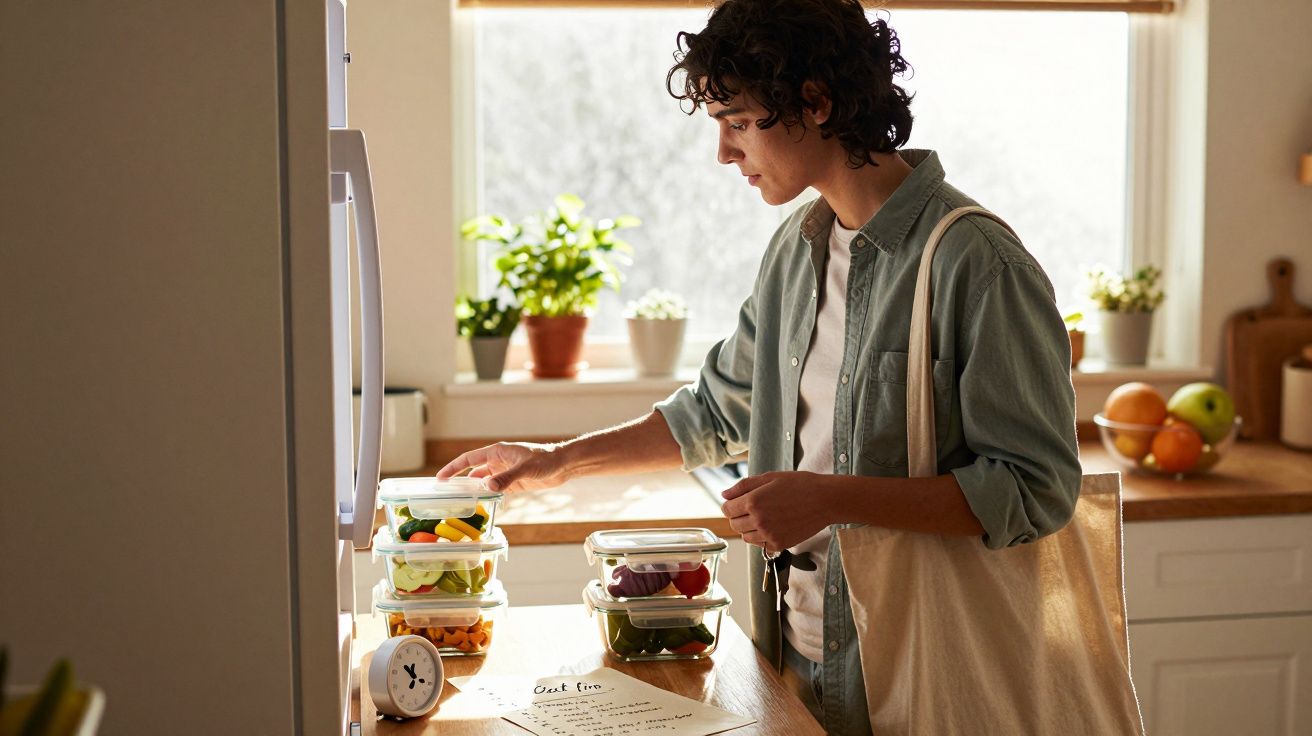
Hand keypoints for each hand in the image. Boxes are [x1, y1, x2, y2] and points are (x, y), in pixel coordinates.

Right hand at [435, 441, 570, 491]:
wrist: (563, 466)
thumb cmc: (546, 460)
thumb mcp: (526, 469)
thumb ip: (507, 478)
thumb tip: (488, 486)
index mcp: (497, 452)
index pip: (469, 459)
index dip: (453, 467)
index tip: (440, 477)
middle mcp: (498, 462)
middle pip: (473, 471)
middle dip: (459, 480)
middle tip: (445, 493)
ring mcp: (504, 472)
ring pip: (483, 481)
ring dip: (474, 490)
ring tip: (461, 501)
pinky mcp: (512, 483)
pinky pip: (494, 490)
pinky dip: (487, 496)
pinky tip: (481, 505)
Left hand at [720, 471, 835, 553]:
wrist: (825, 500)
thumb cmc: (799, 485)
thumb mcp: (770, 477)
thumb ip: (744, 486)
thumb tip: (724, 494)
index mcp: (753, 501)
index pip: (727, 509)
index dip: (730, 505)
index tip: (738, 502)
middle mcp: (758, 520)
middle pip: (734, 524)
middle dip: (738, 516)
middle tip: (752, 508)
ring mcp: (768, 535)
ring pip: (745, 537)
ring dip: (749, 528)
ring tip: (764, 517)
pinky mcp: (779, 545)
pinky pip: (760, 545)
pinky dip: (762, 537)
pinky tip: (773, 525)